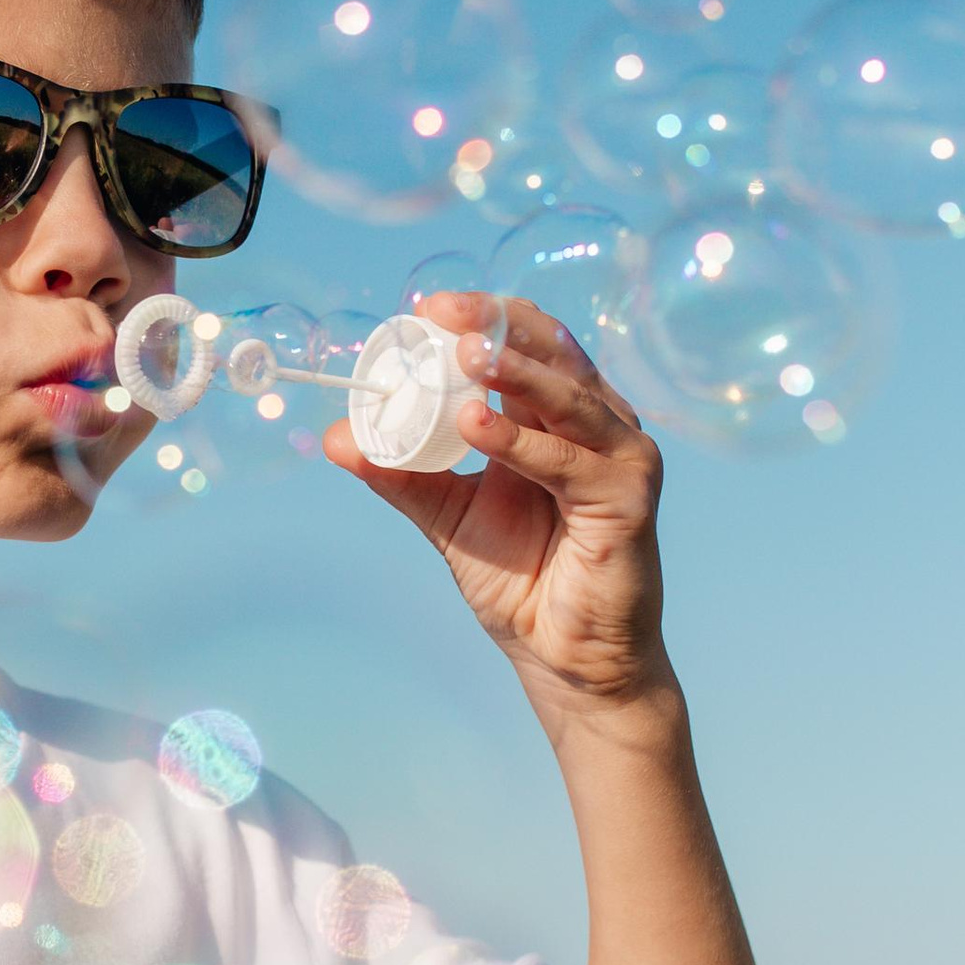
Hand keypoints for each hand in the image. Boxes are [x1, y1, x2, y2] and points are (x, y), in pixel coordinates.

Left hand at [324, 294, 674, 728]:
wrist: (563, 655)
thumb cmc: (521, 578)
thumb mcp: (446, 515)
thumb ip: (400, 474)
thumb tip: (336, 439)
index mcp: (558, 416)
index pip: (527, 344)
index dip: (482, 317)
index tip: (425, 309)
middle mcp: (597, 425)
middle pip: (554, 352)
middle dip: (497, 327)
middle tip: (442, 314)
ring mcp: (621, 458)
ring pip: (568, 398)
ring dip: (515, 372)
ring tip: (464, 355)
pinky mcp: (628, 500)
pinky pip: (568, 463)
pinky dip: (521, 443)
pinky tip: (476, 426)